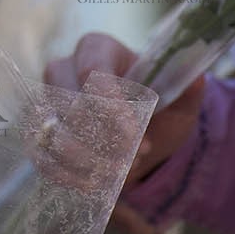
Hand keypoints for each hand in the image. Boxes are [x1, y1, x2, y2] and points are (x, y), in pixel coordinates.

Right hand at [46, 34, 206, 187]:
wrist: (142, 137)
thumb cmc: (158, 110)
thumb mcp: (180, 100)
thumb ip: (189, 88)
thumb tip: (194, 80)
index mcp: (97, 48)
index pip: (91, 71)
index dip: (109, 106)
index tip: (134, 137)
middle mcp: (64, 68)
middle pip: (66, 100)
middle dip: (99, 136)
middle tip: (134, 156)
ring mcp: (47, 100)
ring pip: (52, 129)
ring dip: (84, 158)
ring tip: (117, 173)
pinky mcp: (40, 132)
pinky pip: (41, 154)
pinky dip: (65, 173)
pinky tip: (91, 184)